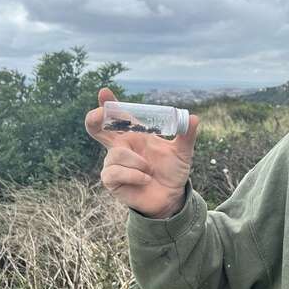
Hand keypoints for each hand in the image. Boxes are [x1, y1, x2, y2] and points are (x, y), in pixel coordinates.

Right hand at [85, 88, 200, 217]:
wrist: (171, 197)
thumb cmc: (173, 171)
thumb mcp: (182, 152)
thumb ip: (186, 135)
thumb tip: (194, 118)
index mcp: (136, 135)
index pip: (119, 116)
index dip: (109, 103)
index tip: (104, 92)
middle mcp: (121, 146)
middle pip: (97, 128)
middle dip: (94, 118)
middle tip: (99, 115)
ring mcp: (114, 163)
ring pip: (116, 154)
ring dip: (137, 161)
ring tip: (150, 170)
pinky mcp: (111, 180)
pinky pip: (116, 172)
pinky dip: (134, 175)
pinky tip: (145, 179)